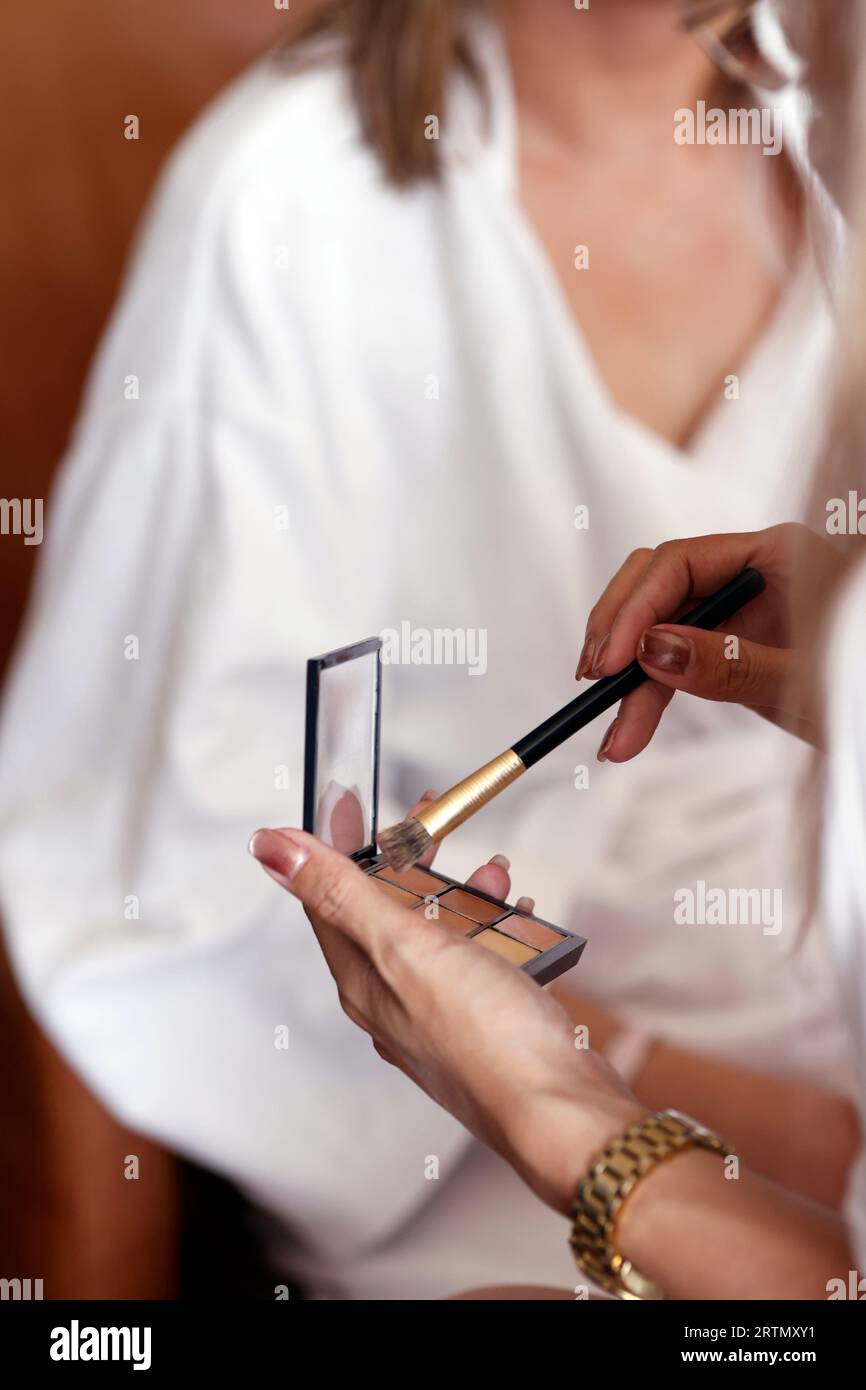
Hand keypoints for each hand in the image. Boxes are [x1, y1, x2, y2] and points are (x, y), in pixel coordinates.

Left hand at [248, 821, 640, 1215]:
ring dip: (463, 891)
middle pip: (387, 908)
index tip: (348, 799)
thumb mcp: (404, 946)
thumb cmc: (488, 1038)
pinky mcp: (485, 1020)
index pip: (329, 896)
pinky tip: (520, 917)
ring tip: (495, 875)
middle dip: (411, 857)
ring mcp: (440, 1012)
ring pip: (438, 930)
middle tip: (434, 815)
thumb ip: (339, 892)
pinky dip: (496, 927)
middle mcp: (393, 997)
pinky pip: (480, 957)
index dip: (336, 842)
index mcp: (362, 977)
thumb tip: (268, 848)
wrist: (559, 1109)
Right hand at [576, 523, 838, 761]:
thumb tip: (651, 648)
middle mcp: (752, 572)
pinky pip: (677, 658)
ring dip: (631, 679)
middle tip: (593, 686)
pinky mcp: (734, 643)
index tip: (610, 662)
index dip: (634, 610)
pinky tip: (631, 730)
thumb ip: (727, 663)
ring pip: (660, 628)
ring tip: (613, 736)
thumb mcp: (802, 680)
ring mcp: (740, 607)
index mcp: (776, 554)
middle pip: (658, 587)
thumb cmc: (864, 690)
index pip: (678, 564)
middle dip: (619, 637)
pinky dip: (653, 693)